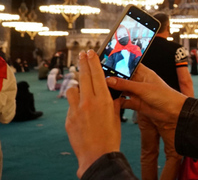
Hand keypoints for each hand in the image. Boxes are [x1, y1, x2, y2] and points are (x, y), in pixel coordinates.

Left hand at [65, 50, 120, 177]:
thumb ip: (114, 104)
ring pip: (72, 89)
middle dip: (83, 63)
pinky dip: (75, 106)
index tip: (90, 53)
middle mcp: (89, 102)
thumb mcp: (116, 117)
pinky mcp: (69, 119)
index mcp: (103, 100)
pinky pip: (70, 106)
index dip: (93, 62)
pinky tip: (81, 114)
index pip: (97, 75)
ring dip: (77, 87)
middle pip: (84, 76)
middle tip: (82, 54)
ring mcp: (76, 110)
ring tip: (81, 90)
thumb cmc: (110, 137)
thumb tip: (114, 97)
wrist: (97, 156)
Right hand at [106, 64, 186, 123]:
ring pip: (121, 89)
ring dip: (113, 90)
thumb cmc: (164, 96)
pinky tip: (108, 101)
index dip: (116, 63)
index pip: (127, 65)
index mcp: (143, 72)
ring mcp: (137, 92)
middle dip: (111, 78)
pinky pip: (123, 101)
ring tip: (100, 89)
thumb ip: (126, 84)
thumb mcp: (143, 88)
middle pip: (122, 77)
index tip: (103, 62)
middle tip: (97, 78)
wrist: (173, 113)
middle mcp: (139, 81)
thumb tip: (109, 79)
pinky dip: (116, 101)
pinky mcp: (136, 103)